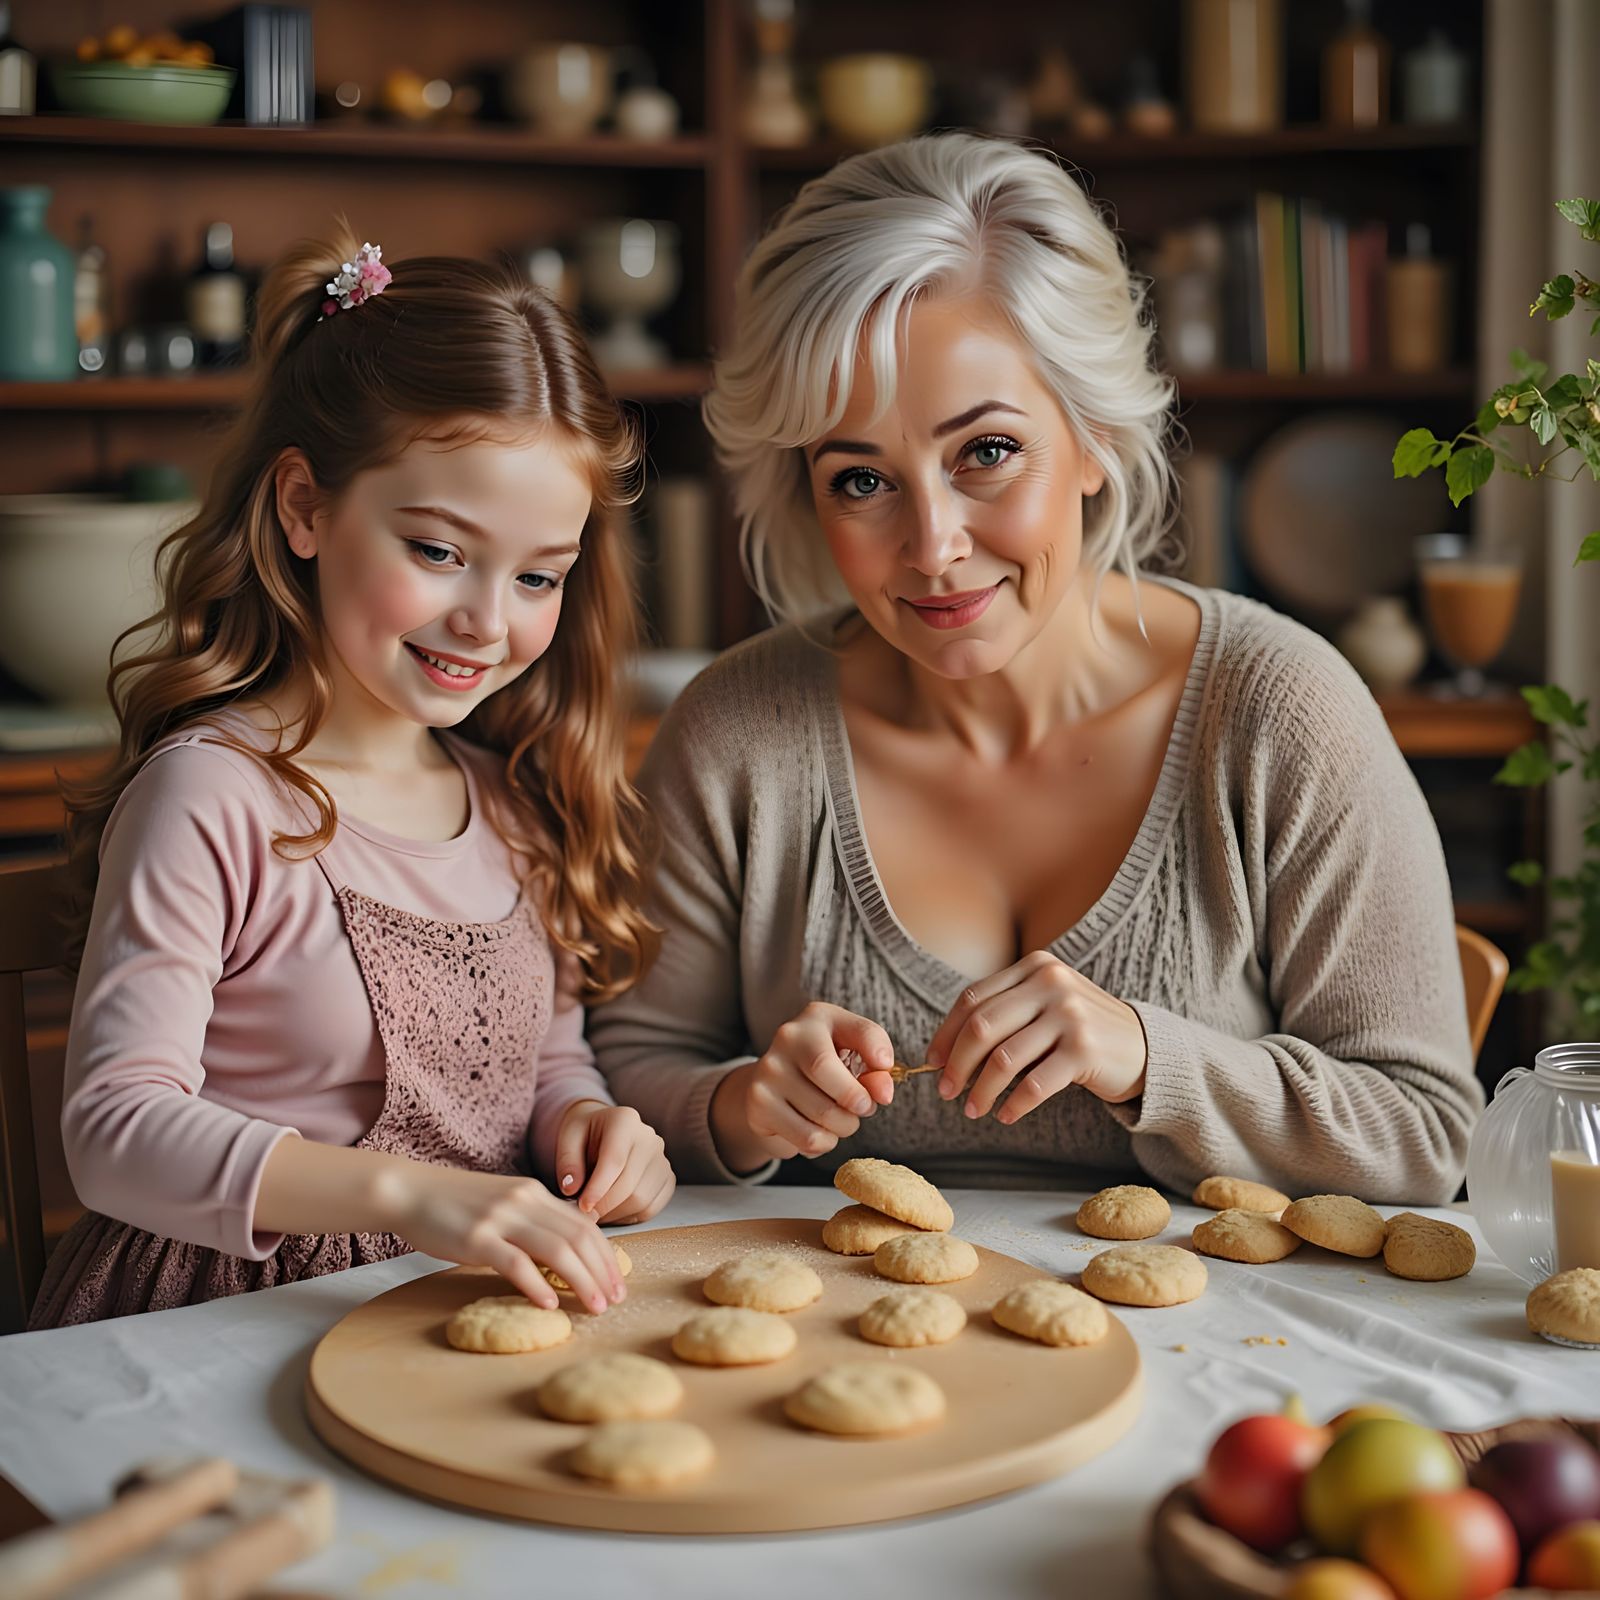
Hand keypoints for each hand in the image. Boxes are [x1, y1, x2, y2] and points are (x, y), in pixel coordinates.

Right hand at [375, 1162, 626, 1314]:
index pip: (585, 1225)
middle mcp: (524, 1201)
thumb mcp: (503, 1202)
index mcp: (535, 1193)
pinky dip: (537, 1284)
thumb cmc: (456, 1204)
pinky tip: (550, 1304)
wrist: (410, 1190)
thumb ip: (533, 1220)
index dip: (607, 1255)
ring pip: (556, 1250)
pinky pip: (515, 1262)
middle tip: (616, 1300)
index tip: (618, 1281)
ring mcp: (501, 1218)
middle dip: (602, 1272)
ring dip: (581, 1281)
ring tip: (595, 1306)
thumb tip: (565, 1251)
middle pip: (578, 1238)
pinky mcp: (476, 1238)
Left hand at [553, 1100, 675, 1224]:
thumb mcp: (567, 1139)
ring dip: (615, 1213)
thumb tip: (571, 1189)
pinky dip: (629, 1216)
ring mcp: (661, 1158)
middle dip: (604, 1205)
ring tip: (596, 1212)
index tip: (582, 1207)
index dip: (598, 1188)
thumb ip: (568, 1162)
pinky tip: (612, 1211)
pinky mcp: (667, 1178)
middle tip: (584, 1215)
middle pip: (630, 1184)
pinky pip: (651, 1207)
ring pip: (642, 1200)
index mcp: (624, 1120)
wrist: (603, 1130)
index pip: (615, 1160)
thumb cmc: (584, 1134)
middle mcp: (649, 1138)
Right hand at [717, 1002, 897, 1163]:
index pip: (861, 1034)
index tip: (885, 1086)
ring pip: (825, 1117)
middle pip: (840, 1085)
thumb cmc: (824, 1067)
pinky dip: (824, 1142)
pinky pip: (809, 1139)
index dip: (879, 1059)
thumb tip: (882, 1092)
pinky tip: (817, 1130)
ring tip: (838, 1119)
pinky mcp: (758, 1105)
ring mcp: (768, 1071)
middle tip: (863, 1108)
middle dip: (861, 1106)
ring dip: (843, 1127)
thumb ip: (875, 1066)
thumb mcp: (853, 1054)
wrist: (772, 1086)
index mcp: (817, 1017)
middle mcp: (788, 1037)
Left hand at [926, 951, 1148, 1121]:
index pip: (972, 998)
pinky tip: (1004, 1114)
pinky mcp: (1085, 1050)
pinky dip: (1013, 1104)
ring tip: (973, 1109)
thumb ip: (1004, 1013)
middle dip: (957, 1064)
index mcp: (1034, 966)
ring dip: (981, 1090)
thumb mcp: (1045, 1004)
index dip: (946, 1033)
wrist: (1145, 1046)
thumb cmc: (1080, 1030)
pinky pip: (1034, 1084)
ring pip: (1003, 1059)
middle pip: (981, 1027)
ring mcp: (1070, 1015)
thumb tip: (946, 1053)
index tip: (933, 1061)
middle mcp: (1051, 983)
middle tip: (946, 1091)